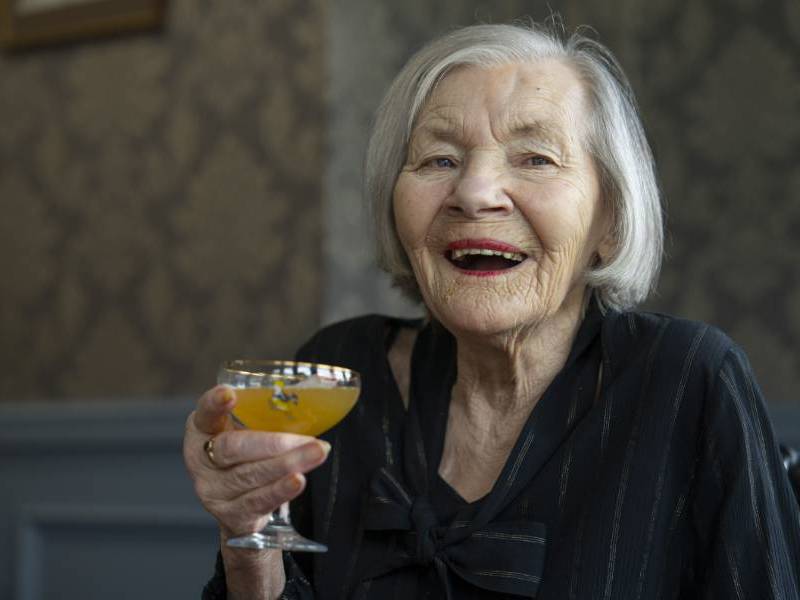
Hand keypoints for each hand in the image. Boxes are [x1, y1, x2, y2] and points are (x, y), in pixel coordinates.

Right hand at [183, 385, 329, 538]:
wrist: (239, 506)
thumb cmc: (246, 456)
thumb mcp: (245, 432)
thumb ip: (262, 417)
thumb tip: (311, 402)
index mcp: (202, 431)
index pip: (205, 414)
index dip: (214, 404)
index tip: (229, 394)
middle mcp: (201, 461)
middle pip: (232, 448)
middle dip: (273, 443)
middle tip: (309, 439)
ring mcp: (214, 491)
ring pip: (250, 475)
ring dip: (287, 464)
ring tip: (317, 453)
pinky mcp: (232, 515)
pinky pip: (259, 500)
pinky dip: (281, 489)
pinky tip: (298, 480)